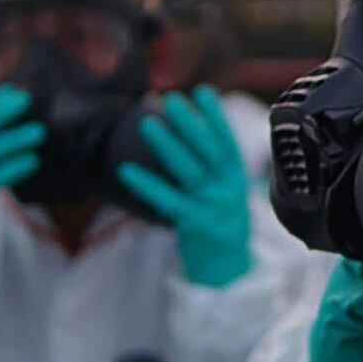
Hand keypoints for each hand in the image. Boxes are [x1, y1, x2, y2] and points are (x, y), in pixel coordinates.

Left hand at [117, 85, 251, 287]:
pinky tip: (125, 168)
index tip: (203, 91)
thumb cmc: (222, 224)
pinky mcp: (193, 225)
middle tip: (170, 98)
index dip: (216, 116)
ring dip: (167, 144)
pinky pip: (166, 200)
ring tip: (147, 123)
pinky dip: (146, 184)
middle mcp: (228, 189)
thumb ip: (215, 167)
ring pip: (188, 171)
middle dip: (190, 122)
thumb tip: (193, 130)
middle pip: (208, 151)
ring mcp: (212, 207)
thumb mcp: (228, 193)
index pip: (227, 141)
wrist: (228, 269)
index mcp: (237, 178)